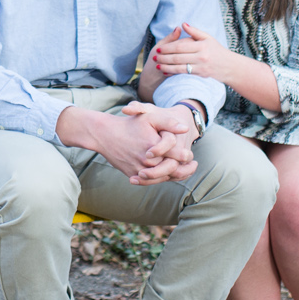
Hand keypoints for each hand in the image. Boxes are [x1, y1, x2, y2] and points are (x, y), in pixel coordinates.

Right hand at [56, 105, 196, 185]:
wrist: (105, 135)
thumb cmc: (129, 124)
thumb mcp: (150, 118)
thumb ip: (168, 123)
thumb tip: (185, 129)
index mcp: (154, 148)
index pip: (176, 157)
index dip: (186, 157)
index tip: (191, 156)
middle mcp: (146, 162)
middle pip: (170, 171)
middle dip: (184, 170)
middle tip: (193, 166)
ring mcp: (139, 170)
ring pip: (160, 178)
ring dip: (173, 176)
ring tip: (183, 171)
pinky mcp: (132, 175)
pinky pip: (149, 181)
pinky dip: (159, 179)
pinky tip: (167, 174)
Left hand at [150, 23, 231, 83]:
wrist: (229, 66)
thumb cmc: (217, 50)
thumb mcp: (208, 38)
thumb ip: (194, 32)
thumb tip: (182, 24)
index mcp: (201, 45)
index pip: (180, 46)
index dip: (168, 48)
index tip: (159, 49)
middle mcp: (201, 56)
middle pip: (178, 57)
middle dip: (164, 58)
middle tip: (154, 57)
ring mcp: (201, 67)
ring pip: (179, 67)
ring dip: (166, 67)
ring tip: (157, 66)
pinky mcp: (200, 75)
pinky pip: (184, 74)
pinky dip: (173, 73)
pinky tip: (166, 72)